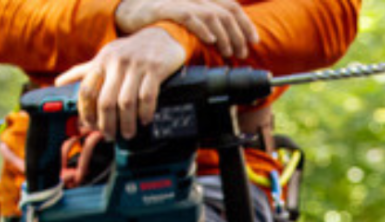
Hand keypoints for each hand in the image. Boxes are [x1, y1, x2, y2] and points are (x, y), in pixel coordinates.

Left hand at [55, 28, 185, 139]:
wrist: (159, 38)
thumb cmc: (129, 52)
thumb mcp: (105, 57)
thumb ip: (84, 72)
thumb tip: (59, 83)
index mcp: (101, 62)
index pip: (87, 90)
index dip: (87, 112)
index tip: (90, 127)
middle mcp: (116, 63)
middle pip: (106, 101)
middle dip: (107, 124)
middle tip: (110, 136)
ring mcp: (136, 67)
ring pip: (126, 102)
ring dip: (126, 123)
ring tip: (128, 134)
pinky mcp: (154, 71)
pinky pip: (147, 97)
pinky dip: (145, 113)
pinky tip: (144, 121)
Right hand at [115, 0, 258, 60]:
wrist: (130, 11)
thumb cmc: (163, 19)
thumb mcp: (189, 20)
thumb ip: (208, 26)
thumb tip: (230, 43)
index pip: (231, 6)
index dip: (245, 23)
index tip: (254, 41)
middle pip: (226, 12)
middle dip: (238, 34)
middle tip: (242, 53)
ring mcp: (180, 0)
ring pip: (212, 15)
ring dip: (224, 36)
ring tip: (229, 52)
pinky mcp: (165, 7)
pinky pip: (189, 16)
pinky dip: (202, 28)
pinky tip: (210, 40)